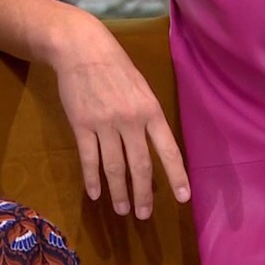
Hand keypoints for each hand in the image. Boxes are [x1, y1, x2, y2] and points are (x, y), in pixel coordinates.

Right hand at [43, 8, 190, 218]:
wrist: (81, 49)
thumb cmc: (116, 67)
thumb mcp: (142, 88)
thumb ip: (148, 116)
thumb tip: (154, 148)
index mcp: (151, 110)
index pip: (168, 150)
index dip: (176, 176)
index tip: (183, 199)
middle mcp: (131, 120)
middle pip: (140, 166)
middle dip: (143, 194)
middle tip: (144, 215)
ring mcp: (104, 124)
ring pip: (114, 168)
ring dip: (119, 192)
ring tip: (122, 210)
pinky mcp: (81, 125)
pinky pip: (89, 159)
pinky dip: (92, 180)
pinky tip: (95, 194)